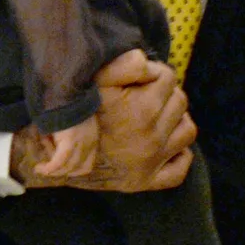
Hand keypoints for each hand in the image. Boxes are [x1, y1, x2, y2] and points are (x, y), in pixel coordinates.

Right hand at [11, 49, 194, 192]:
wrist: (57, 152)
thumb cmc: (78, 110)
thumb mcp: (96, 79)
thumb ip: (125, 64)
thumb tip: (148, 62)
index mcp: (142, 110)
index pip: (169, 78)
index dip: (155, 72)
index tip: (140, 77)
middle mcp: (151, 138)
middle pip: (180, 102)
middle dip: (166, 93)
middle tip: (147, 93)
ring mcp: (151, 162)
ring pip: (187, 131)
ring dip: (176, 119)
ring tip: (158, 113)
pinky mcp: (146, 182)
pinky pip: (180, 168)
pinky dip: (178, 153)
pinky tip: (164, 140)